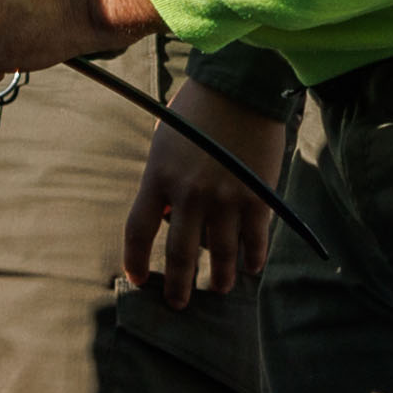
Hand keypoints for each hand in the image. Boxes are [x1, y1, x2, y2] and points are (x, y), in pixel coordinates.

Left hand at [120, 76, 290, 306]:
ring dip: (220, 277)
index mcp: (158, 178)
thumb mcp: (166, 143)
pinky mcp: (257, 196)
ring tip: (220, 288)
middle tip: (179, 304)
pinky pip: (255, 239)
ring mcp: (225, 197)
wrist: (240, 88)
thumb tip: (168, 217)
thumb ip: (164, 182)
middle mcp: (189, 194)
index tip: (138, 279)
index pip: (138, 231)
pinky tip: (251, 268)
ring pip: (221, 253)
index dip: (135, 260)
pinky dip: (253, 258)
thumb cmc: (197, 111)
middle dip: (179, 285)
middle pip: (180, 254)